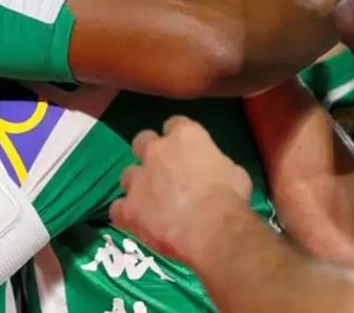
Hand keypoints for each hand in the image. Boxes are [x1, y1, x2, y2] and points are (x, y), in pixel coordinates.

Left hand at [111, 117, 251, 262]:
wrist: (212, 228)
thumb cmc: (230, 197)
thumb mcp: (235, 171)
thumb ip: (216, 165)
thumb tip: (213, 172)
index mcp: (185, 136)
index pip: (175, 124)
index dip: (179, 137)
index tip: (186, 150)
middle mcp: (156, 151)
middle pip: (142, 140)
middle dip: (149, 153)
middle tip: (162, 171)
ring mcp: (139, 179)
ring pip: (127, 174)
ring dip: (137, 184)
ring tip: (149, 201)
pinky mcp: (129, 208)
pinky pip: (118, 209)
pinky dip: (126, 214)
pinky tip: (137, 222)